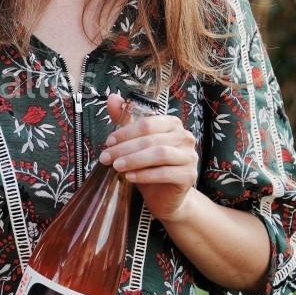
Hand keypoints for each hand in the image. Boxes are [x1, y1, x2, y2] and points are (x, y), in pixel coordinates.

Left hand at [101, 93, 199, 220]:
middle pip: (151, 139)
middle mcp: (185, 137)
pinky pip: (165, 173)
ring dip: (134, 160)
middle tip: (105, 157)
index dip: (125, 132)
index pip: (147, 123)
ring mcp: (190, 156)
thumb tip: (112, 97)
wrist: (164, 197)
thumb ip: (125, 120)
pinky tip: (129, 177)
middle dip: (125, 148)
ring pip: (159, 154)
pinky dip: (145, 174)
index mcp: (172, 124)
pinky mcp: (189, 176)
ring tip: (116, 167)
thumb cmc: (149, 166)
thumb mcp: (135, 143)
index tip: (107, 143)